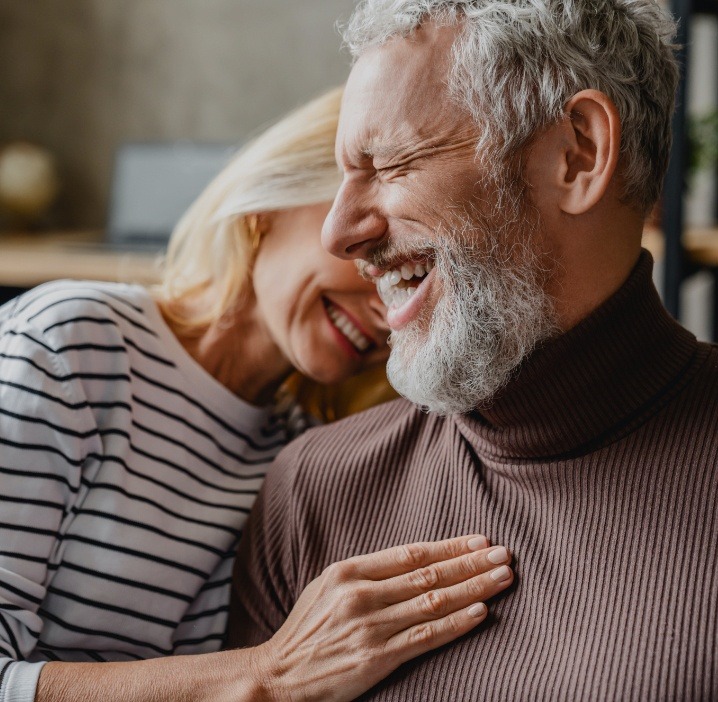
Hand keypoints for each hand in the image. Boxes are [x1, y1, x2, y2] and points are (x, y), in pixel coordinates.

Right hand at [250, 535, 513, 700]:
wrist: (277, 675)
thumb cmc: (306, 629)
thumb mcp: (327, 586)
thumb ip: (367, 573)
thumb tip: (414, 560)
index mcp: (348, 571)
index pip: (412, 553)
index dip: (450, 546)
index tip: (479, 540)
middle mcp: (361, 594)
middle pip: (429, 574)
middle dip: (471, 563)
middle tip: (504, 553)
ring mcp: (370, 627)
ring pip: (433, 602)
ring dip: (474, 588)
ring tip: (502, 577)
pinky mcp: (376, 659)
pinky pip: (425, 637)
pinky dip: (456, 623)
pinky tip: (481, 613)